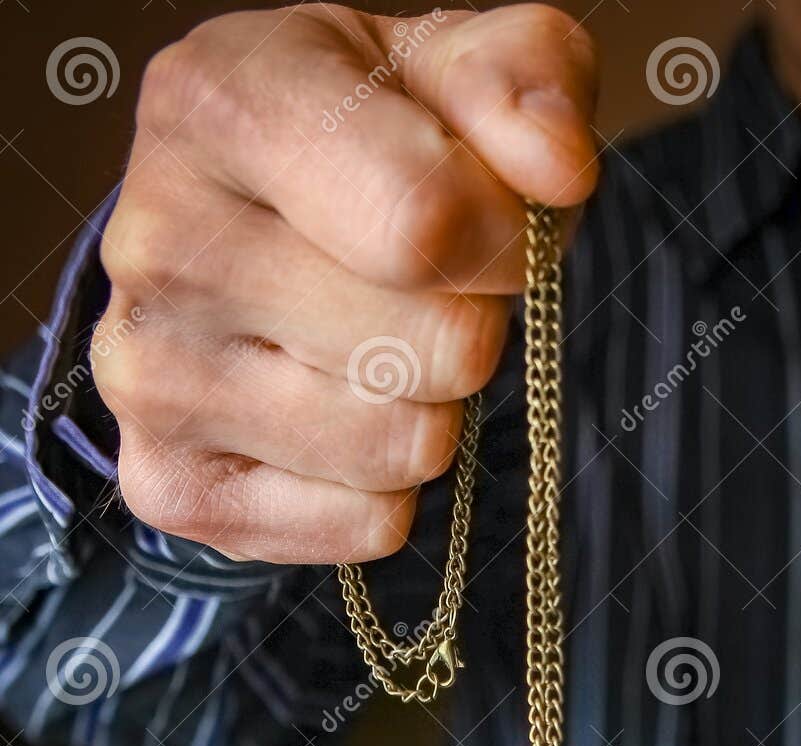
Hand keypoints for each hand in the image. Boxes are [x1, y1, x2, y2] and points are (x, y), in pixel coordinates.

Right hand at [92, 5, 598, 564]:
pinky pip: (368, 526)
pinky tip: (338, 416)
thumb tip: (556, 166)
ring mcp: (148, 378)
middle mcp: (159, 243)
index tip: (498, 223)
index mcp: (219, 104)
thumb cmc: (359, 143)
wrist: (235, 236)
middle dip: (469, 326)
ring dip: (431, 410)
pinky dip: (386, 489)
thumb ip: (523, 79)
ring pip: (403, 449)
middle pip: (432, 350)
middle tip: (425, 291)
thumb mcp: (446, 68)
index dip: (506, 241)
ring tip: (379, 348)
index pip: (424, 222)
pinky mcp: (171, 487)